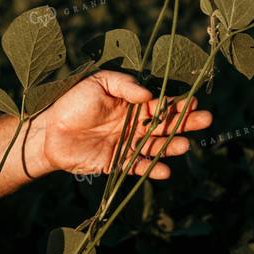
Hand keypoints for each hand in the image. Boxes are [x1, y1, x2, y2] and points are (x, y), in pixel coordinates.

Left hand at [35, 70, 211, 178]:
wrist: (49, 131)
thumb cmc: (72, 101)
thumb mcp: (97, 83)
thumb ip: (124, 86)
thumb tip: (148, 94)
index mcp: (133, 103)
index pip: (162, 102)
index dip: (178, 103)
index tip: (193, 102)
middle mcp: (135, 124)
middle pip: (166, 124)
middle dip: (185, 123)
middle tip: (205, 120)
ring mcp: (128, 144)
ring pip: (156, 147)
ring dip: (172, 146)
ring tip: (184, 146)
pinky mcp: (118, 163)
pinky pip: (139, 168)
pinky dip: (152, 170)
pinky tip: (165, 170)